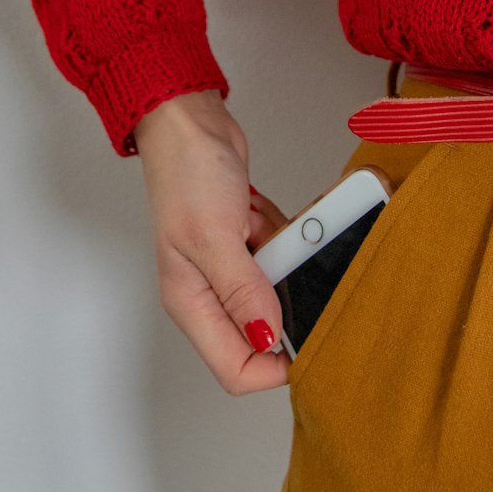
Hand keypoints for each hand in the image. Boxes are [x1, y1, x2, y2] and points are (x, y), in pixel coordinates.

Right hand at [133, 90, 290, 394]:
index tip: (308, 340)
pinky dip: (293, 241)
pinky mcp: (250, 247)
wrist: (190, 123)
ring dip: (293, 265)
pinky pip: (286, 260)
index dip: (274, 367)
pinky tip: (279, 220)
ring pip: (281, 296)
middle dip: (291, 308)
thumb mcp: (212, 235)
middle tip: (301, 276)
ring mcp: (232, 271)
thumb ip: (242, 291)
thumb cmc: (184, 172)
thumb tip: (269, 339)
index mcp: (191, 304)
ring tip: (284, 234)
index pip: (235, 369)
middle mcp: (211, 295)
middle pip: (263, 337)